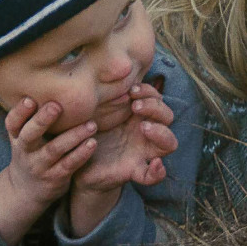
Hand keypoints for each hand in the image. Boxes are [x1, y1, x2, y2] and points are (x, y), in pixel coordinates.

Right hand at [0, 98, 99, 245]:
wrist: (27, 190)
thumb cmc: (33, 151)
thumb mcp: (26, 136)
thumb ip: (37, 114)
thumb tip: (59, 80)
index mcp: (18, 136)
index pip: (12, 123)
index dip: (19, 112)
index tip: (30, 99)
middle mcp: (25, 150)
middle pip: (29, 135)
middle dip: (41, 120)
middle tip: (56, 106)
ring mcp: (39, 165)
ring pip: (54, 150)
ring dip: (73, 137)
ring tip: (91, 125)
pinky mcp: (55, 177)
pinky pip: (68, 165)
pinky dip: (80, 154)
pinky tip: (93, 143)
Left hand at [68, 84, 178, 235]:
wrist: (76, 164)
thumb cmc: (87, 133)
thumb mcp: (93, 113)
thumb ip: (100, 96)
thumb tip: (98, 69)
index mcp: (137, 117)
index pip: (156, 99)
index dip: (150, 92)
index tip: (131, 89)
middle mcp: (145, 133)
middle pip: (167, 116)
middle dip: (155, 107)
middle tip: (135, 106)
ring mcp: (143, 152)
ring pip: (170, 142)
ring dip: (161, 132)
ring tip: (143, 127)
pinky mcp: (135, 171)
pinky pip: (153, 175)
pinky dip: (158, 171)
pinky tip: (156, 164)